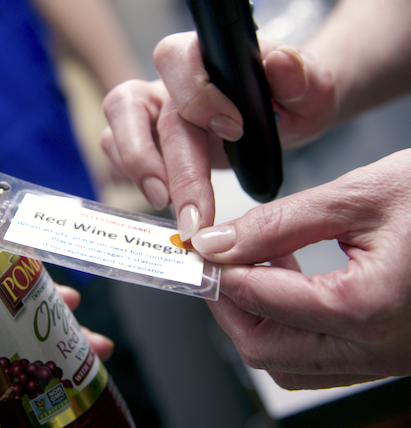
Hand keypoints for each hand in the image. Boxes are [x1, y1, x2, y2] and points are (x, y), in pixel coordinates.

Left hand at [0, 285, 113, 426]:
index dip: (33, 295)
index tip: (69, 297)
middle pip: (17, 332)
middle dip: (57, 334)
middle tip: (96, 343)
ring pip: (17, 364)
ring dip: (53, 365)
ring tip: (89, 369)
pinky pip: (5, 396)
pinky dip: (32, 396)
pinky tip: (57, 399)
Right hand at [101, 32, 334, 238]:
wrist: (284, 120)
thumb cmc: (292, 102)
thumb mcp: (310, 90)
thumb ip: (301, 78)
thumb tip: (280, 63)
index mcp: (203, 56)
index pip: (177, 60)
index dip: (196, 95)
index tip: (234, 130)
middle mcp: (168, 82)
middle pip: (134, 106)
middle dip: (155, 160)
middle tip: (186, 206)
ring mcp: (151, 112)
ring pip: (115, 129)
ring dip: (135, 169)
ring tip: (166, 204)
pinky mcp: (146, 142)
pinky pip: (118, 154)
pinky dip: (132, 178)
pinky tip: (162, 198)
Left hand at [191, 150, 410, 389]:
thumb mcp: (360, 195)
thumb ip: (279, 224)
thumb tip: (219, 244)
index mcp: (368, 308)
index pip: (259, 303)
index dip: (215, 276)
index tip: (194, 251)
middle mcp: (377, 348)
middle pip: (266, 350)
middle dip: (229, 305)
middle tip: (215, 262)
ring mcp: (386, 359)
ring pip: (290, 361)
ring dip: (257, 317)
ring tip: (253, 264)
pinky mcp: (390, 353)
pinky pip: (320, 357)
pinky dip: (288, 325)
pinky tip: (288, 279)